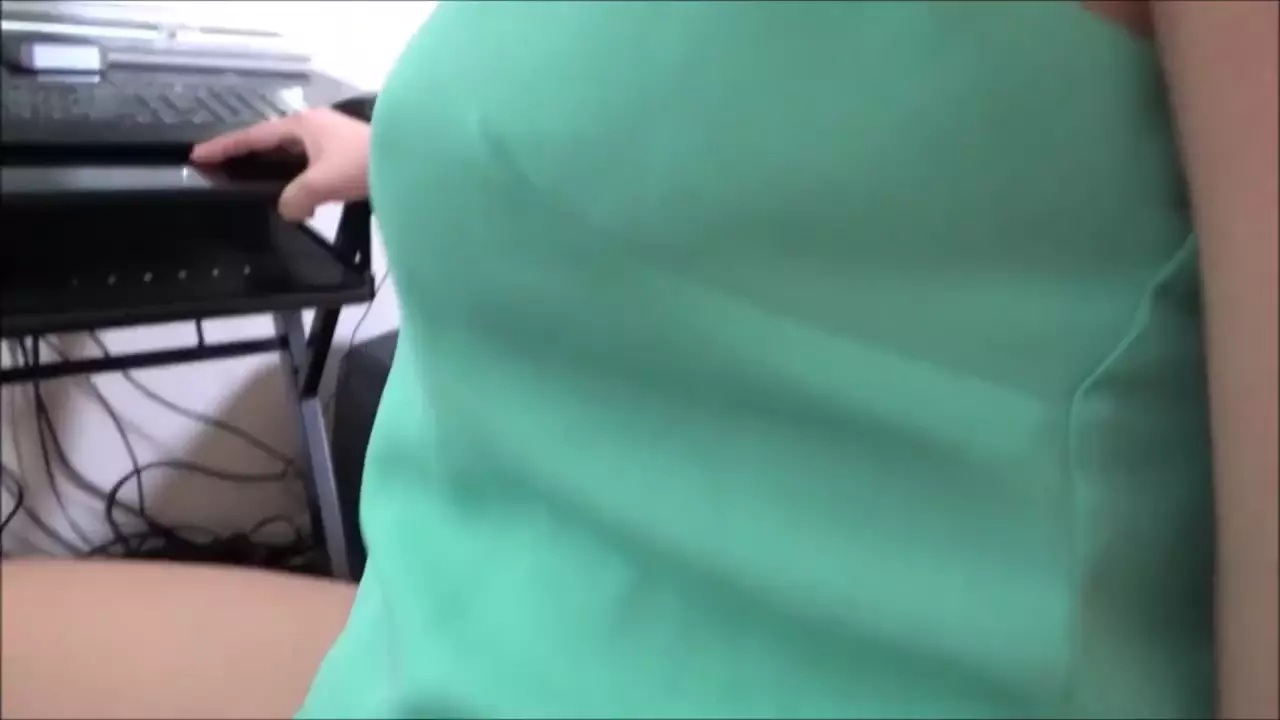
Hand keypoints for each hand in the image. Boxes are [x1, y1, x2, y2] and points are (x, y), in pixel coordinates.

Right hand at [190, 108, 371, 221]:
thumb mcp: (321, 183)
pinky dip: (299, 180)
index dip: (224, 147)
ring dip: (276, 172)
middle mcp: (314, 126)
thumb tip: (287, 210)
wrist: (412, 161)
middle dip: (247, 157)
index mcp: (301, 125)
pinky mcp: (346, 154)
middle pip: (271, 142)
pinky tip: (300, 199)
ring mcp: (331, 138)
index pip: (253, 136)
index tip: (197, 156)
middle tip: (222, 170)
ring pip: (293, 156)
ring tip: (255, 187)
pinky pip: (311, 166)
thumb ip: (295, 198)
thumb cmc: (363, 164)